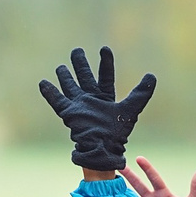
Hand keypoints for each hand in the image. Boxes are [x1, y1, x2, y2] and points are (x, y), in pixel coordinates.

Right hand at [37, 45, 156, 174]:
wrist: (103, 148)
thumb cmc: (117, 132)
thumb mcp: (131, 108)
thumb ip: (141, 93)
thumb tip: (152, 75)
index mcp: (106, 97)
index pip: (105, 75)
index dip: (105, 62)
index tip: (104, 48)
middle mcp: (91, 99)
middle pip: (84, 77)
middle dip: (80, 64)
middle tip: (76, 51)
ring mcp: (79, 105)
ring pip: (70, 86)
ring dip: (65, 76)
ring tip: (60, 67)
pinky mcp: (68, 113)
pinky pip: (57, 100)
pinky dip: (50, 92)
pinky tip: (43, 82)